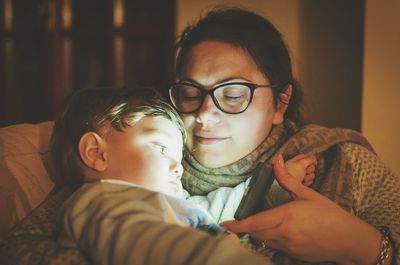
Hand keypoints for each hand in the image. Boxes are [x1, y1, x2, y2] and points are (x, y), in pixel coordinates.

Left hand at [221, 155, 381, 263]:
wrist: (350, 240)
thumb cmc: (330, 214)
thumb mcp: (308, 194)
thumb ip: (287, 178)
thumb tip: (276, 160)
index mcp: (285, 216)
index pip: (254, 223)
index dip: (237, 225)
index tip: (224, 224)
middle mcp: (284, 234)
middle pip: (255, 233)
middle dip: (246, 227)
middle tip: (241, 220)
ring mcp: (288, 247)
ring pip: (264, 241)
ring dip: (258, 233)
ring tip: (260, 223)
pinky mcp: (293, 255)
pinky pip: (275, 247)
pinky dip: (270, 240)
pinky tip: (279, 231)